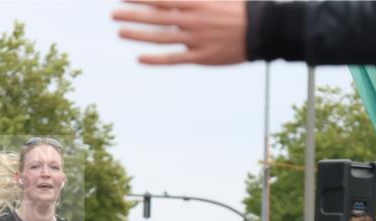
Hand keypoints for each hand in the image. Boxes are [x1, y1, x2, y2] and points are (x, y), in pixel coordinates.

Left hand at [112, 0, 247, 65]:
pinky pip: (174, 58)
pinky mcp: (201, 56)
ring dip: (138, 34)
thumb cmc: (237, 11)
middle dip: (133, 14)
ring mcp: (196, 39)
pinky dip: (156, 59)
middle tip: (113, 14)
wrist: (263, 30)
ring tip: (120, 31)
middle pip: (156, 17)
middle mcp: (193, 19)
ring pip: (161, 37)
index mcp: (197, 2)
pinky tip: (140, 58)